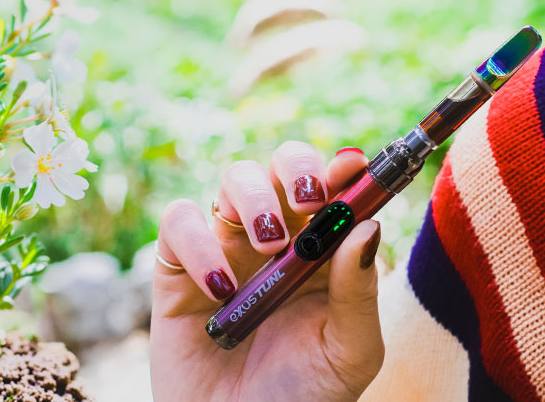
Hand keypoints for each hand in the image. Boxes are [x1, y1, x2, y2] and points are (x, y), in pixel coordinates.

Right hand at [151, 142, 383, 400]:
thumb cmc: (303, 397)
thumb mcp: (349, 352)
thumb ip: (359, 292)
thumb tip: (365, 226)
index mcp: (321, 254)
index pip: (333, 190)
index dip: (342, 169)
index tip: (354, 166)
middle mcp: (275, 241)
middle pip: (281, 166)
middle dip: (296, 169)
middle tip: (308, 203)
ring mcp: (226, 250)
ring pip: (233, 180)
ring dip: (253, 198)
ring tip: (269, 248)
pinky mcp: (178, 269)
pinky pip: (180, 222)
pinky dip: (198, 243)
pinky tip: (219, 289)